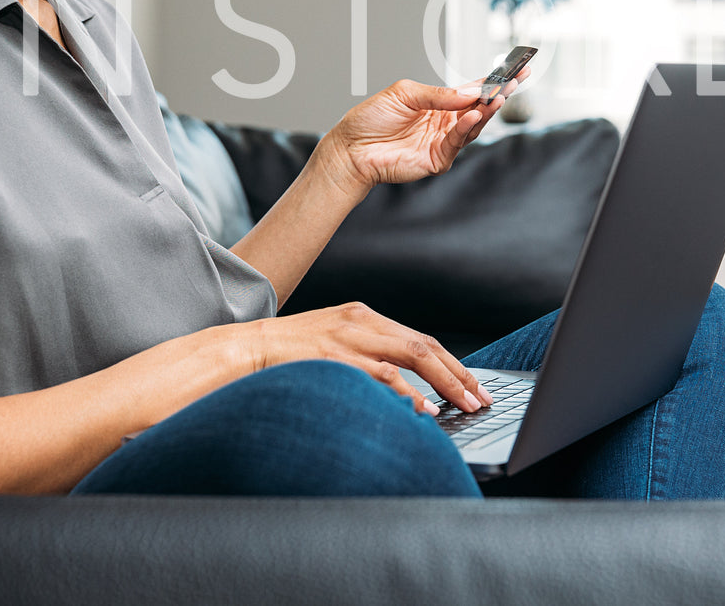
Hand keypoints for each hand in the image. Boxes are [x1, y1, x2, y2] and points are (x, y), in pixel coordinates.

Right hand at [235, 303, 493, 415]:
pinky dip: (409, 392)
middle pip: (424, 344)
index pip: (419, 339)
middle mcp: (360, 320)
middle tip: (481, 397)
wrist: (243, 348)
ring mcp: (349, 336)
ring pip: (413, 355)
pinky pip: (383, 374)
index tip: (472, 385)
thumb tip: (402, 388)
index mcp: (361, 315)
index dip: (450, 364)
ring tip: (465, 406)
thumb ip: (363, 357)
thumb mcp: (330, 345)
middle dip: (458, 373)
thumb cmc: (285, 355)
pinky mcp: (336, 354)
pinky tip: (425, 409)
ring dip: (444, 383)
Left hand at [324, 69, 528, 190]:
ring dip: (487, 111)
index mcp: (439, 104)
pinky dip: (466, 128)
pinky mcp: (437, 159)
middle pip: (480, 108)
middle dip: (500, 94)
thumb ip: (438, 94)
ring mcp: (443, 142)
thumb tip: (470, 91)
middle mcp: (445, 123)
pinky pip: (457, 142)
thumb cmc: (371, 119)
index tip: (515, 69)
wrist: (351, 147)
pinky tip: (473, 115)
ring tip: (498, 97)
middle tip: (517, 80)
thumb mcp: (404, 94)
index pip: (472, 91)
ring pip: (474, 126)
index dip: (493, 82)